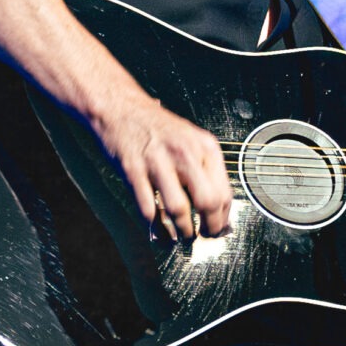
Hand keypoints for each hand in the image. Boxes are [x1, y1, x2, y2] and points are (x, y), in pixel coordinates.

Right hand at [96, 90, 233, 241]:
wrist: (121, 108)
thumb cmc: (156, 128)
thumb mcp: (191, 141)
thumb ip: (204, 170)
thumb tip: (217, 208)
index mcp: (204, 147)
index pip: (224, 192)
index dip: (223, 218)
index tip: (218, 229)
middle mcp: (185, 153)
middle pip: (207, 202)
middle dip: (208, 228)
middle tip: (203, 237)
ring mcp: (158, 162)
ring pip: (178, 209)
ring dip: (182, 232)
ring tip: (182, 237)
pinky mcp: (134, 170)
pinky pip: (148, 209)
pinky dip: (155, 228)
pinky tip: (159, 233)